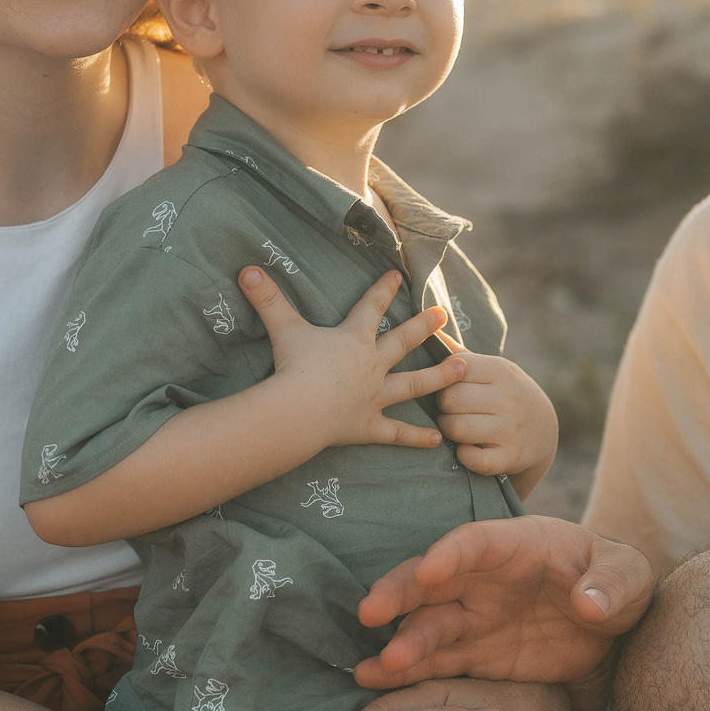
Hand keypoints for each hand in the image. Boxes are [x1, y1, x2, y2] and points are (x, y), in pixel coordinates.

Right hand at [241, 266, 464, 451]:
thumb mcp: (283, 328)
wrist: (301, 409)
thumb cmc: (294, 366)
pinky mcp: (370, 427)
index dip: (384, 290)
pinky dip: (416, 438)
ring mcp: (375, 397)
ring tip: (463, 369)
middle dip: (424, 327)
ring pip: (414, 384)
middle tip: (444, 314)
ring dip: (439, 376)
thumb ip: (268, 299)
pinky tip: (437, 440)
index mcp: (354, 339)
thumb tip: (246, 269)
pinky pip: (397, 433)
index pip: (372, 307)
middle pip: (403, 342)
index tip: (398, 275)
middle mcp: (372, 365)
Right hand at [353, 516, 651, 687]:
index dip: (451, 553)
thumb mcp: (630, 574)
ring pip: (427, 626)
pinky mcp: (475, 654)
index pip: (477, 542)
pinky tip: (374, 683)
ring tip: (371, 668)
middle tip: (371, 612)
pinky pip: (436, 662)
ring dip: (400, 643)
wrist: (615, 625)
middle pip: (432, 580)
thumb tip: (590, 602)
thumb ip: (612, 583)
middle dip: (400, 592)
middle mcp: (483, 578)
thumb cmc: (618, 582)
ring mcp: (474, 617)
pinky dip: (406, 673)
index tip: (428, 570)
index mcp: (517, 545)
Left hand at [435, 351, 557, 487]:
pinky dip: (464, 456)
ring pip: (456, 429)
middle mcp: (508, 398)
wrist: (544, 430)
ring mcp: (511, 429)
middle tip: (449, 410)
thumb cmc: (505, 393)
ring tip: (455, 428)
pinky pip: (472, 459)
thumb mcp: (493, 369)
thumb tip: (429, 322)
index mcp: (501, 370)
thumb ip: (459, 353)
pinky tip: (468, 449)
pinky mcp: (510, 457)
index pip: (453, 369)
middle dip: (442, 407)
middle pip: (450, 399)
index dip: (442, 379)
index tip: (449, 387)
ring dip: (448, 431)